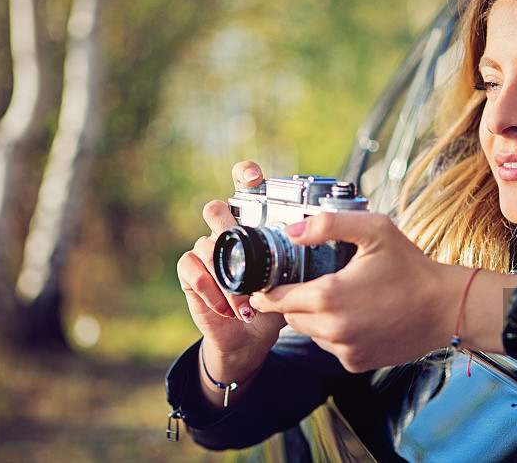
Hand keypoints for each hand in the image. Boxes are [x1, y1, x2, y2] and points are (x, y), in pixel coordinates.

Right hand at [178, 161, 285, 378]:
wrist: (248, 340)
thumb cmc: (273, 305)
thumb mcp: (293, 283)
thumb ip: (302, 265)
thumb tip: (326, 249)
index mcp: (252, 229)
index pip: (243, 190)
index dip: (244, 176)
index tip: (253, 175)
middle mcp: (226, 235)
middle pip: (215, 208)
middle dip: (225, 221)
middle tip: (242, 245)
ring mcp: (206, 252)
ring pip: (206, 242)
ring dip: (228, 276)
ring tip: (247, 302)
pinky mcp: (190, 273)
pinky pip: (191, 266)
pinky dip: (210, 288)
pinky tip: (228, 308)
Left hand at [249, 212, 514, 371]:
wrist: (446, 307)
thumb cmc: (411, 266)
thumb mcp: (374, 229)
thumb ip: (328, 224)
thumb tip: (291, 231)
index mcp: (329, 296)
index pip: (276, 300)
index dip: (266, 291)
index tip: (263, 284)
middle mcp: (333, 329)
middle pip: (290, 317)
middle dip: (293, 301)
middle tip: (308, 281)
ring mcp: (345, 350)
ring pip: (310, 333)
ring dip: (314, 317)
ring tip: (339, 296)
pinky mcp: (357, 363)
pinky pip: (331, 346)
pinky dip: (335, 333)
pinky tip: (356, 315)